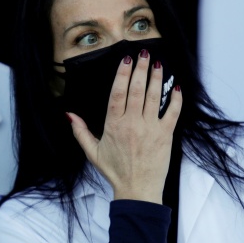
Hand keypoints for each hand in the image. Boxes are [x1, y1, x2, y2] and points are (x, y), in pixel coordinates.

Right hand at [67, 52, 181, 202]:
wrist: (137, 189)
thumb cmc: (115, 171)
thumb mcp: (92, 152)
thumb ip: (80, 131)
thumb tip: (69, 114)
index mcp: (114, 125)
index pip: (117, 93)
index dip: (122, 74)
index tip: (125, 60)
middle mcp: (132, 123)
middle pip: (136, 89)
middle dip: (140, 69)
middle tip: (143, 53)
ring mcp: (150, 128)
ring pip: (154, 96)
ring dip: (156, 77)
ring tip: (157, 63)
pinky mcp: (165, 135)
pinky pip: (172, 112)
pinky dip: (175, 99)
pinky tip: (175, 87)